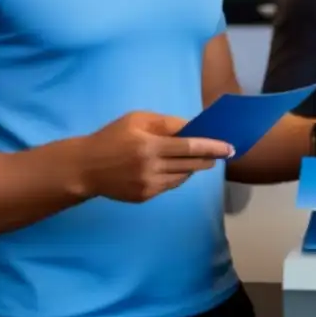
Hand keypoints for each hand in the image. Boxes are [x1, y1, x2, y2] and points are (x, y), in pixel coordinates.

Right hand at [77, 111, 234, 201]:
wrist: (85, 168)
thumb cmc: (113, 137)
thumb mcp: (137, 119)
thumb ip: (166, 123)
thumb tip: (193, 128)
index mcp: (149, 145)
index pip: (190, 147)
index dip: (213, 147)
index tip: (229, 147)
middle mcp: (151, 168)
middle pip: (191, 164)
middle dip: (210, 158)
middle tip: (222, 153)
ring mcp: (148, 185)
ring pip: (183, 177)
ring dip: (194, 167)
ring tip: (199, 159)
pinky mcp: (144, 197)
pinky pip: (170, 185)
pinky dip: (178, 176)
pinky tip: (177, 168)